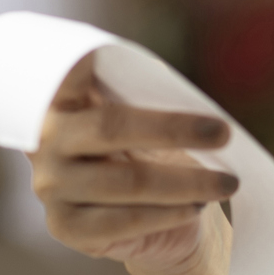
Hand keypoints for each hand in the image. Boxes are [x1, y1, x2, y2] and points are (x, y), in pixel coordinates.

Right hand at [29, 56, 237, 274]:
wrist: (155, 218)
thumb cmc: (154, 152)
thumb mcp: (151, 114)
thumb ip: (150, 93)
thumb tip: (174, 87)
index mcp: (61, 98)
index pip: (69, 69)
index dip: (85, 56)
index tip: (106, 48)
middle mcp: (46, 140)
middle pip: (111, 127)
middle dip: (173, 129)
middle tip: (223, 133)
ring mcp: (51, 185)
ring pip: (128, 181)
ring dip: (186, 182)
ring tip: (227, 182)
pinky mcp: (65, 226)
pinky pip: (124, 221)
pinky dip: (167, 214)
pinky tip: (197, 207)